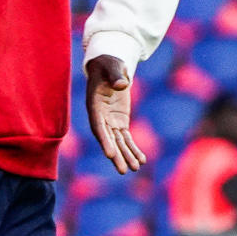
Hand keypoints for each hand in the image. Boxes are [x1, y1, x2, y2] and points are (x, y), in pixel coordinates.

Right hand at [85, 54, 146, 174]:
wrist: (109, 66)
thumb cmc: (108, 65)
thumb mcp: (112, 67)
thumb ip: (116, 76)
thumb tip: (123, 85)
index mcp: (94, 105)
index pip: (98, 126)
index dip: (104, 140)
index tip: (110, 154)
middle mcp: (100, 117)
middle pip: (108, 139)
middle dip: (116, 155)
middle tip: (123, 171)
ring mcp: (110, 121)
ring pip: (118, 142)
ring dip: (126, 156)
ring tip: (135, 169)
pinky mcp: (119, 122)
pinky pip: (126, 138)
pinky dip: (133, 148)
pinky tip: (141, 160)